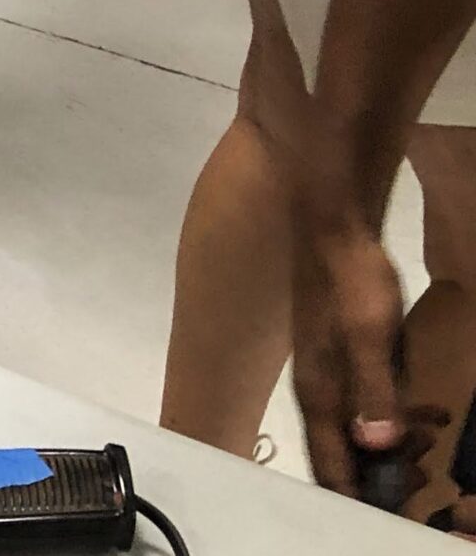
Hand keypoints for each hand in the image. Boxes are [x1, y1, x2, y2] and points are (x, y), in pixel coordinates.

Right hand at [292, 189, 413, 499]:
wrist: (331, 223)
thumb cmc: (350, 278)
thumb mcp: (371, 333)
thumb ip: (374, 389)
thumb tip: (374, 445)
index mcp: (318, 389)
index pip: (329, 460)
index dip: (355, 493)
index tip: (383, 512)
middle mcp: (316, 387)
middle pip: (336, 452)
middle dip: (371, 477)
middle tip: (410, 483)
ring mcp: (325, 370)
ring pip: (349, 431)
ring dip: (381, 451)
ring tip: (421, 450)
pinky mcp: (337, 354)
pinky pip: (359, 406)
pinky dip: (385, 423)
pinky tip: (415, 417)